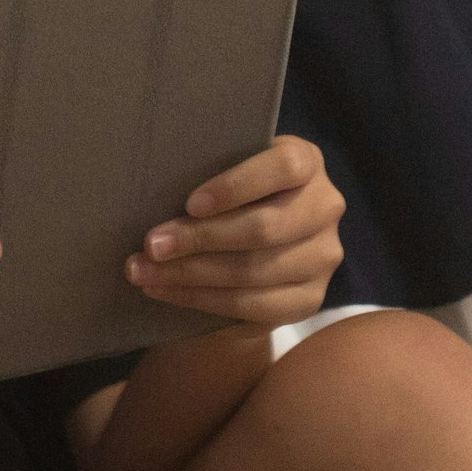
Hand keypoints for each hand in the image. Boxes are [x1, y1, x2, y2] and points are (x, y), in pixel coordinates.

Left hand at [127, 136, 341, 331]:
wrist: (266, 231)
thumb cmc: (237, 188)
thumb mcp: (233, 164)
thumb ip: (211, 169)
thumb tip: (155, 194)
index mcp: (308, 162)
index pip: (283, 168)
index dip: (236, 186)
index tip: (191, 203)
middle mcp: (325, 208)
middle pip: (263, 228)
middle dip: (200, 239)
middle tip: (152, 245)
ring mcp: (324, 257)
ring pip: (254, 272)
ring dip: (192, 276)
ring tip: (146, 273)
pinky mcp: (311, 299)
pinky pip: (254, 308)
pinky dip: (204, 301)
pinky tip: (169, 292)